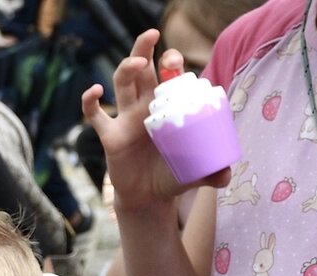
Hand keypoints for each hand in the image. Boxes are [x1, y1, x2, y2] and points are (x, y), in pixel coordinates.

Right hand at [80, 30, 229, 214]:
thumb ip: (212, 173)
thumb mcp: (194, 174)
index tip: (176, 61)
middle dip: (146, 49)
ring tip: (138, 61)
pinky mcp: (110, 136)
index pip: (168, 76)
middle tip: (153, 36)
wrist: (148, 198)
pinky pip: (95, 115)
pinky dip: (90, 102)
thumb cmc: (172, 178)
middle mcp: (145, 106)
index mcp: (167, 107)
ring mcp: (125, 119)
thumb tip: (226, 176)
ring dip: (126, 66)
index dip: (171, 63)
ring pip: (121, 82)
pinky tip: (95, 91)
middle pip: (142, 69)